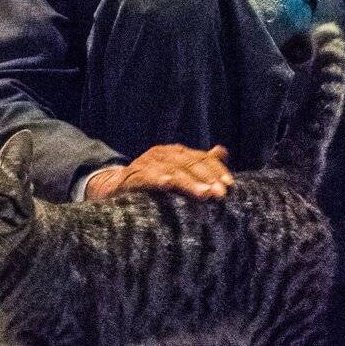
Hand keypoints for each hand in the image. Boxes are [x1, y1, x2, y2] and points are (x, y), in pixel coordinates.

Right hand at [84, 144, 234, 200]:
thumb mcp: (177, 169)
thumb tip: (222, 151)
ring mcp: (147, 162)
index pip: (200, 158)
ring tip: (204, 194)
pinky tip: (168, 184)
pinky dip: (157, 178)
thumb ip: (199, 162)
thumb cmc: (152, 180)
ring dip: (189, 182)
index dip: (216, 170)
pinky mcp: (132, 175)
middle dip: (207, 179)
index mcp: (175, 152)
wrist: (114, 186)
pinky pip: (146, 176)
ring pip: (172, 171)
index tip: (230, 185)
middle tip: (220, 194)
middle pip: (189, 163)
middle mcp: (162, 153)